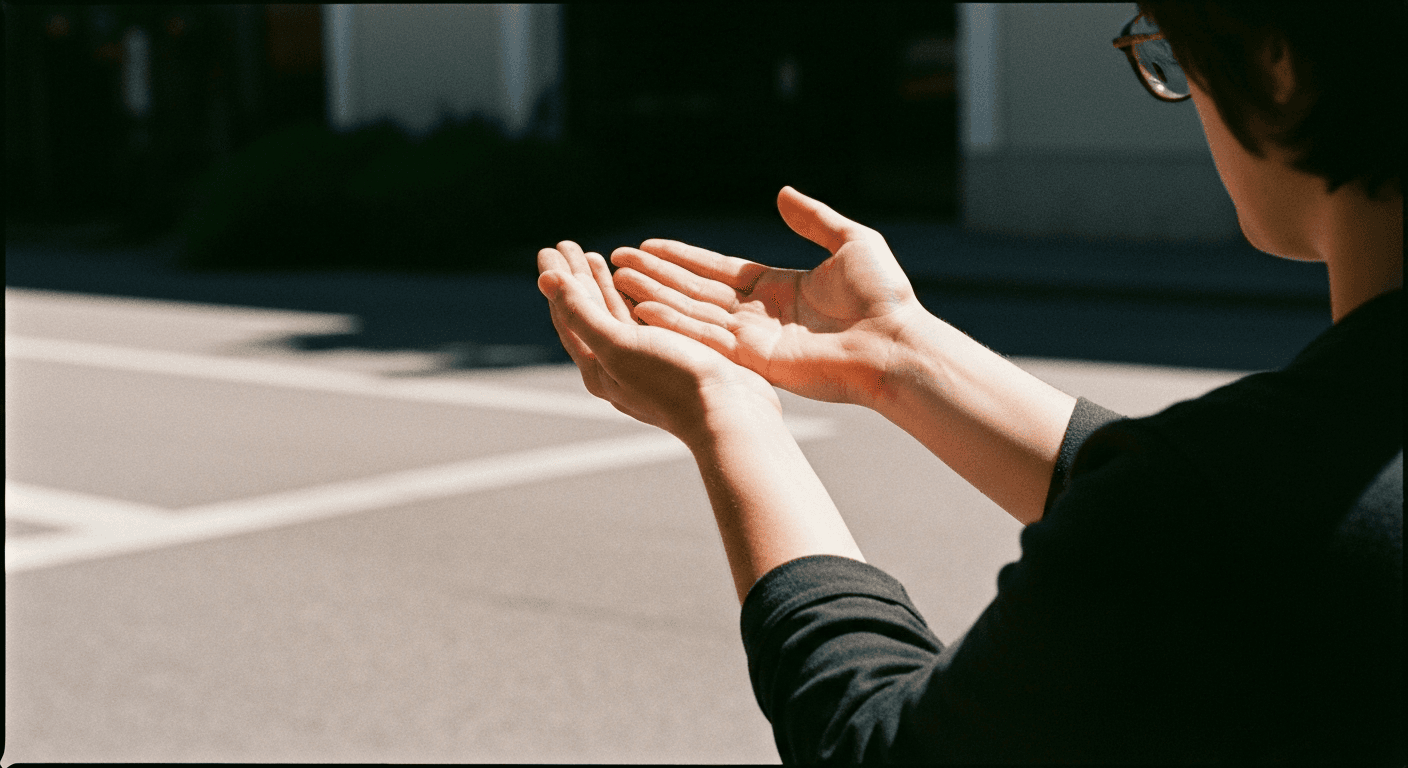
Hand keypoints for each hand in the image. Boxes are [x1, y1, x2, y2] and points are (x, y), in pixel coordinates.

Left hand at [539, 240, 780, 442]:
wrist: (728, 413)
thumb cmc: (673, 381)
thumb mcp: (619, 344)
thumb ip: (581, 312)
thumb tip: (547, 278)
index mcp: (598, 368)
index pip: (567, 316)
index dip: (558, 280)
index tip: (550, 249)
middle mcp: (617, 367)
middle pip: (588, 314)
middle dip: (577, 278)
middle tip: (566, 246)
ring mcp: (646, 363)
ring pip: (616, 316)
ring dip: (603, 285)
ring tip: (596, 258)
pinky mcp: (674, 357)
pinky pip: (643, 320)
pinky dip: (633, 297)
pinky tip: (638, 284)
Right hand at [609, 186, 927, 408]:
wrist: (896, 341)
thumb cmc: (883, 296)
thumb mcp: (850, 242)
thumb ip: (813, 219)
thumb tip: (782, 193)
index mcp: (777, 286)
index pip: (716, 269)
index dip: (680, 257)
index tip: (646, 246)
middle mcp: (759, 313)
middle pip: (694, 289)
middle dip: (655, 275)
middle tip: (615, 261)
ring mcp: (754, 338)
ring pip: (692, 311)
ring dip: (653, 296)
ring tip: (617, 280)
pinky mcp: (755, 359)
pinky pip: (706, 337)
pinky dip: (673, 325)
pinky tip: (642, 310)